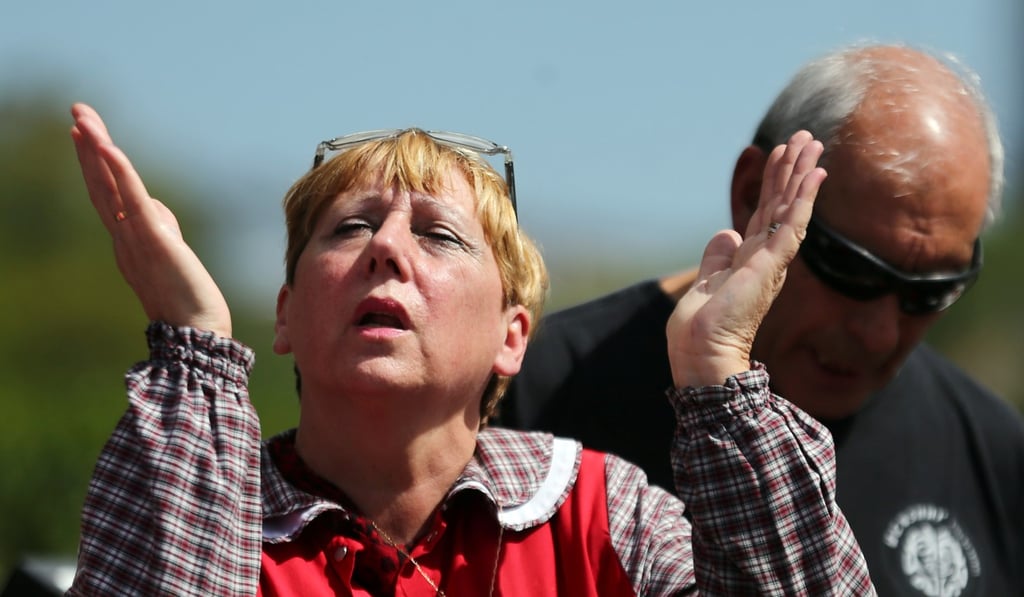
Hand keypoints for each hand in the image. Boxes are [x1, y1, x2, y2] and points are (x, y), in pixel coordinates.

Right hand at [70, 103, 231, 337]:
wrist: (197, 334)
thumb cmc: (188, 302)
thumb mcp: (172, 258)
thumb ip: (161, 232)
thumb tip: (156, 210)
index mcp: (127, 241)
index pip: (107, 195)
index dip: (95, 164)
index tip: (88, 135)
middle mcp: (124, 237)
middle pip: (101, 184)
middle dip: (89, 146)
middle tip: (76, 112)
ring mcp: (136, 238)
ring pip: (109, 186)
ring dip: (96, 149)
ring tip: (82, 118)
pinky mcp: (154, 239)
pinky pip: (132, 200)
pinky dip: (118, 172)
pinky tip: (106, 147)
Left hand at [666, 131, 825, 386]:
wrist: (701, 354)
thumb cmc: (700, 330)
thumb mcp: (706, 283)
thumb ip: (717, 258)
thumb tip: (724, 234)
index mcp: (751, 261)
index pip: (767, 213)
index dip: (776, 183)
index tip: (783, 155)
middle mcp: (766, 258)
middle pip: (783, 203)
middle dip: (793, 169)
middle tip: (806, 137)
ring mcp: (770, 261)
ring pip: (791, 207)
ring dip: (801, 173)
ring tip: (811, 143)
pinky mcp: (770, 265)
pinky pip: (791, 224)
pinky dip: (803, 198)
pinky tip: (813, 175)